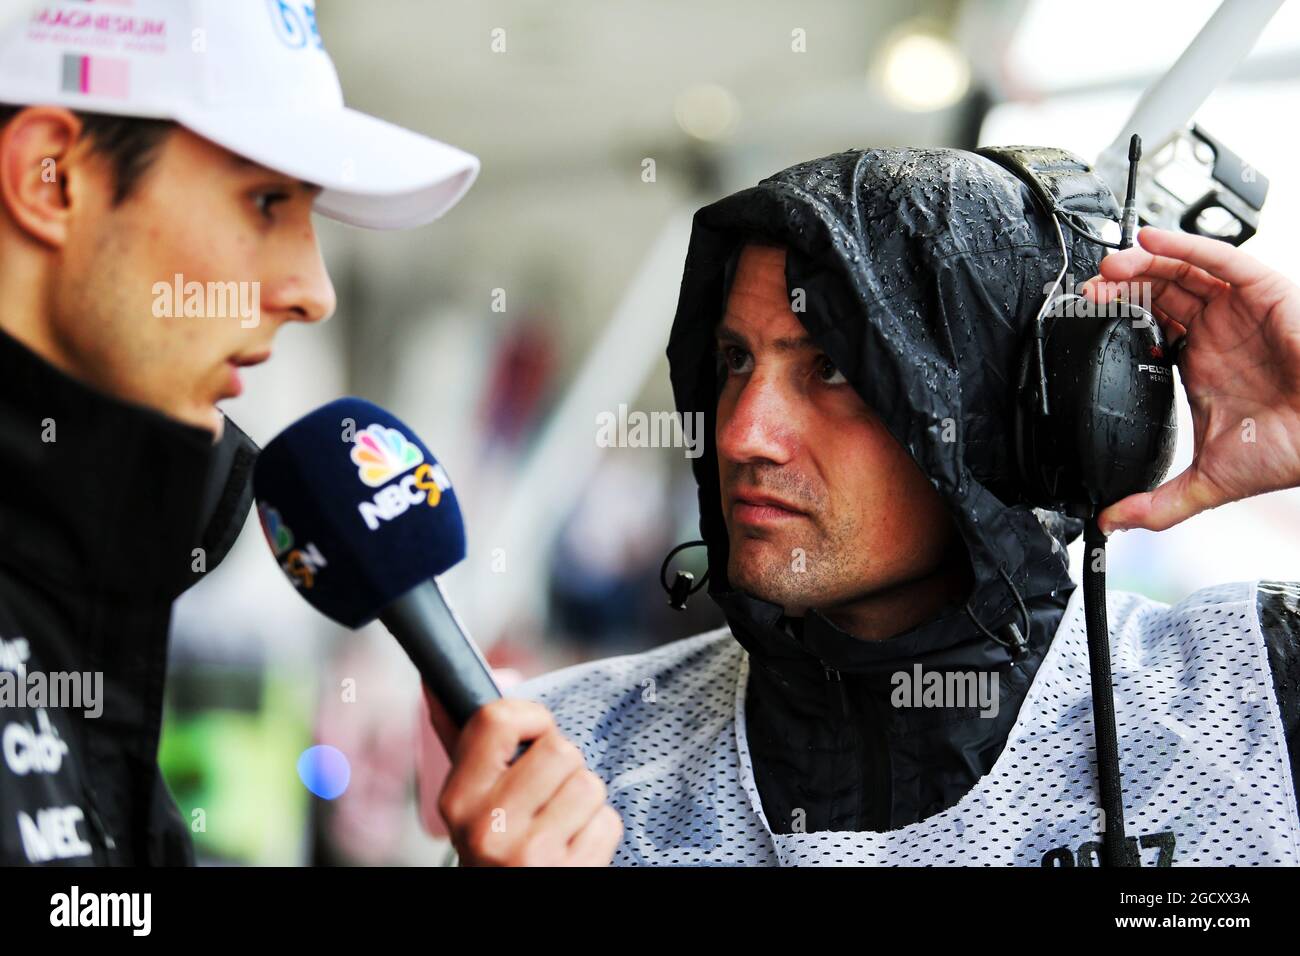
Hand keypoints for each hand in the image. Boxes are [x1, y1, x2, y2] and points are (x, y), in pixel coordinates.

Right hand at [434, 696, 622, 865]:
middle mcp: (488, 827)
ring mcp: (528, 855)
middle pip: (559, 749)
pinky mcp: (569, 874)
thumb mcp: (468, 799)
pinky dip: (598, 830)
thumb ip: (463, 742)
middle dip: (564, 766)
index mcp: (458, 799)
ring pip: (589, 784)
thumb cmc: (493, 841)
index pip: (498, 721)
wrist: (502, 903)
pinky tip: (573, 844)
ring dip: (584, 799)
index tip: (535, 733)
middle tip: (547, 792)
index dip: (532, 717)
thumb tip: (434, 683)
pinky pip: (608, 821)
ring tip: (560, 820)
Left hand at [1080, 226, 1299, 533]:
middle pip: (1158, 292)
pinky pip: (1221, 259)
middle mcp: (1217, 330)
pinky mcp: (1265, 291)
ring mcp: (1240, 308)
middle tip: (1087, 291)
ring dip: (1143, 263)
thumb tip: (1112, 524)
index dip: (1115, 318)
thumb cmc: (1291, 450)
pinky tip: (1149, 241)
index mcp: (1200, 362)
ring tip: (1108, 266)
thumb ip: (1159, 503)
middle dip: (1120, 287)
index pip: (1148, 327)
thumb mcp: (1210, 481)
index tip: (1081, 320)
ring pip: (1183, 271)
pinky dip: (1184, 246)